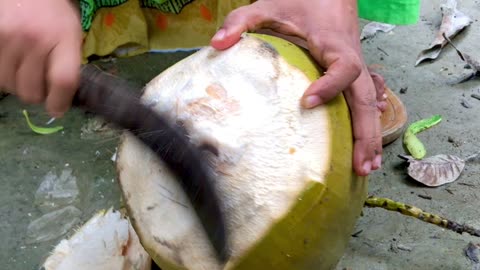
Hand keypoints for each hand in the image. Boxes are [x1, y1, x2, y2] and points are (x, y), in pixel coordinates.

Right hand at [0, 0, 82, 116]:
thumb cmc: (52, 13)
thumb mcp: (70, 33)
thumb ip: (68, 62)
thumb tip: (62, 98)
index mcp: (63, 37)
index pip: (63, 80)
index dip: (59, 101)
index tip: (57, 109)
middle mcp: (35, 38)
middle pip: (32, 90)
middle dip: (36, 93)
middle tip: (39, 82)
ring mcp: (9, 37)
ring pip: (9, 85)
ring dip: (17, 83)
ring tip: (24, 67)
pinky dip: (4, 73)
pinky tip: (12, 61)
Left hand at [211, 0, 382, 175]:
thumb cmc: (299, 2)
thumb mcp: (267, 6)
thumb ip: (242, 21)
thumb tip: (217, 44)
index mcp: (333, 44)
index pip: (343, 67)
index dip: (330, 86)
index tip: (307, 103)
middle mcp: (351, 60)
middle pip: (366, 98)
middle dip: (365, 132)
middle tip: (361, 165)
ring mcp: (356, 69)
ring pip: (370, 104)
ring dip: (371, 136)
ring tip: (367, 168)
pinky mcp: (353, 76)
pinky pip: (367, 102)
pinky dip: (369, 126)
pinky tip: (368, 150)